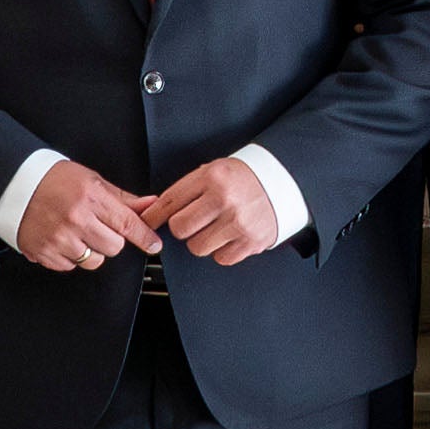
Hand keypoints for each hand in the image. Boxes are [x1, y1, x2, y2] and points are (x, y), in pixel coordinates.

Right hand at [14, 159, 163, 272]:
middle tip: (97, 226)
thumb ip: (122, 198)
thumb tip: (150, 205)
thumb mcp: (91, 180)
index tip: (154, 245)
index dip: (145, 237)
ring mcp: (59, 238)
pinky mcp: (44, 253)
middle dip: (111, 240)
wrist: (13, 185)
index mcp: (90, 197)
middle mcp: (75, 219)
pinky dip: (69, 256)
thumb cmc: (52, 179)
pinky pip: (70, 266)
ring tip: (77, 232)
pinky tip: (61, 238)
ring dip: (91, 251)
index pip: (128, 224)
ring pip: (93, 261)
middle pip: (114, 247)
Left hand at [145, 157, 283, 266]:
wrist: (282, 182)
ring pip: (197, 247)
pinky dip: (221, 250)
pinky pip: (220, 258)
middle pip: (180, 228)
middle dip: (182, 227)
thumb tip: (155, 211)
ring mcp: (239, 223)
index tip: (147, 221)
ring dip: (201, 241)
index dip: (154, 215)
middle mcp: (225, 199)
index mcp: (213, 177)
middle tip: (193, 221)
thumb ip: (187, 189)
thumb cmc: (243, 178)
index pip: (171, 201)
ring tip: (214, 227)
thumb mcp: (214, 171)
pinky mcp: (250, 242)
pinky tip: (229, 235)